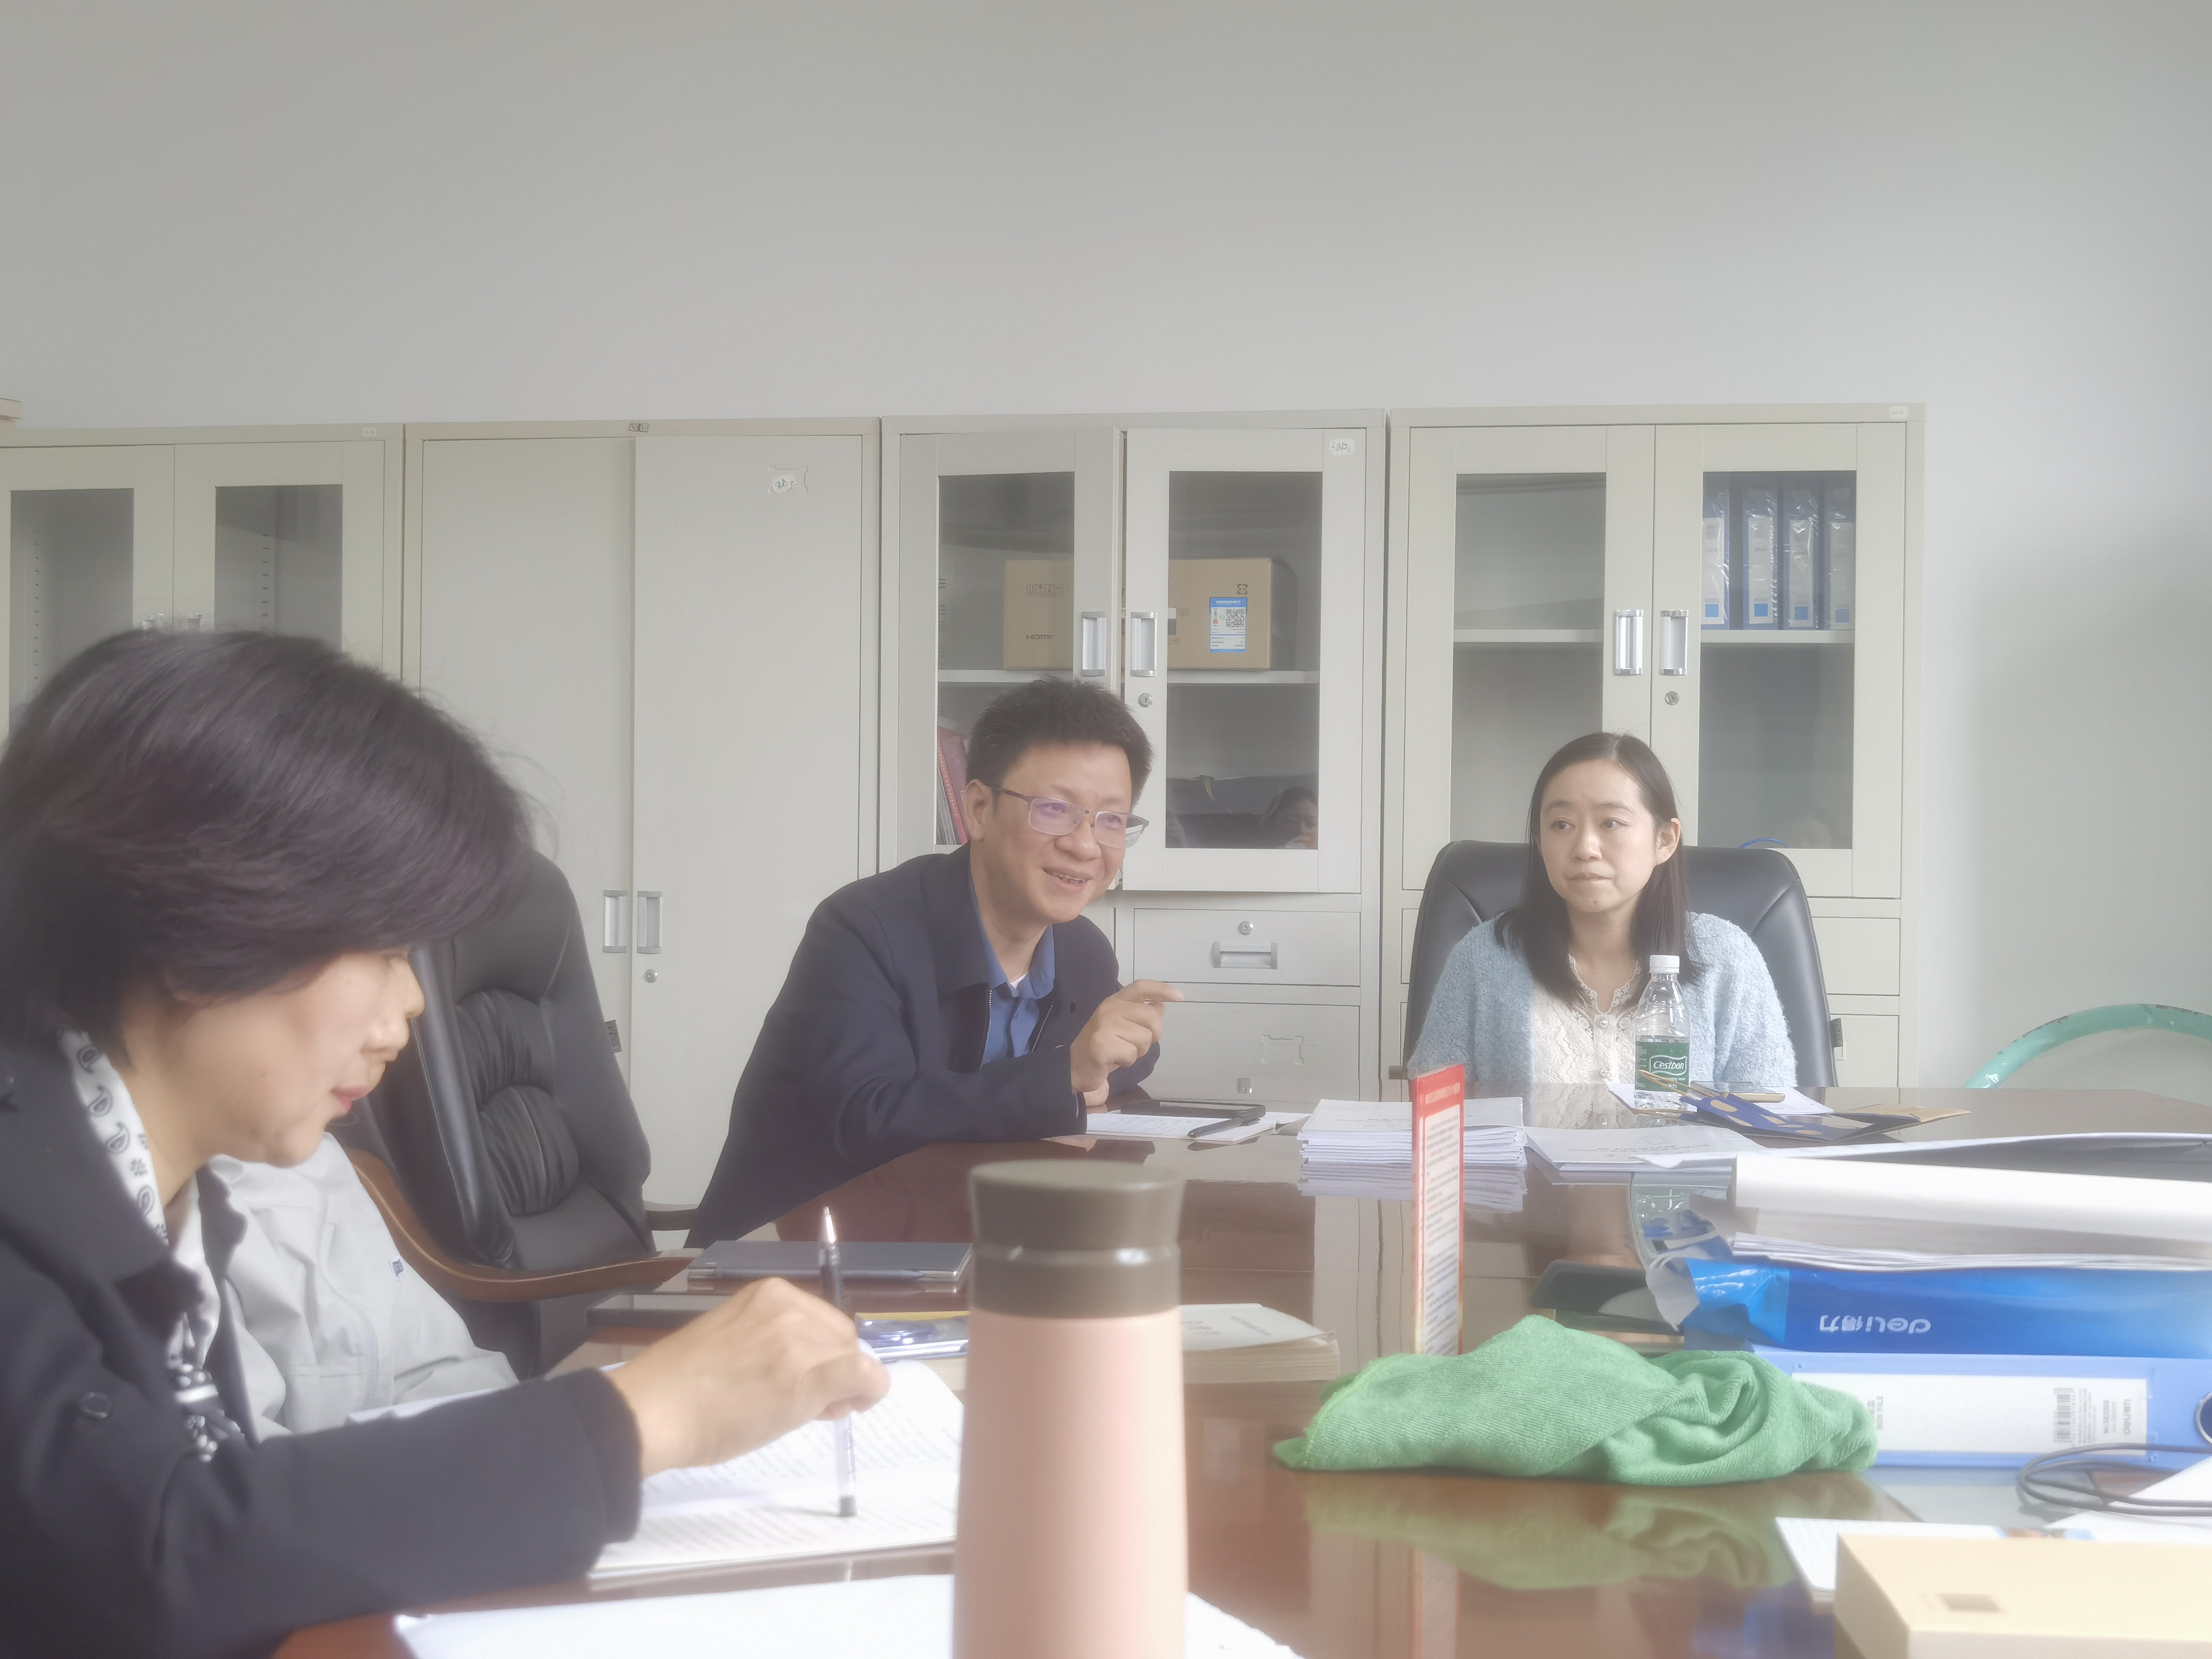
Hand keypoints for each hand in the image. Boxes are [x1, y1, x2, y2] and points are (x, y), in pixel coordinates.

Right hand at [608, 1275, 889, 1477]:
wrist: (654, 1412)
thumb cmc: (681, 1384)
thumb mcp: (732, 1337)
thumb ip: (772, 1339)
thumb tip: (810, 1363)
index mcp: (769, 1293)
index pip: (823, 1319)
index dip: (822, 1353)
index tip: (802, 1378)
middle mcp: (788, 1309)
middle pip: (841, 1339)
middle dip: (834, 1370)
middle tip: (806, 1404)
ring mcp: (798, 1342)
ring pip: (853, 1360)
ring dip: (843, 1389)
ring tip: (808, 1412)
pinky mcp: (806, 1379)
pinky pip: (865, 1375)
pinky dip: (871, 1391)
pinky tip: (854, 1406)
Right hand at [1070, 980, 1180, 1095]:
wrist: (1076, 1067)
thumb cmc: (1104, 1046)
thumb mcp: (1124, 1027)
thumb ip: (1141, 1016)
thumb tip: (1161, 1005)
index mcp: (1115, 1001)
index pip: (1141, 987)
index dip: (1162, 989)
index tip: (1179, 997)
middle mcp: (1110, 1009)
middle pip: (1152, 1017)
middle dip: (1151, 1035)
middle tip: (1134, 1044)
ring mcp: (1105, 1025)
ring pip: (1144, 1039)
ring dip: (1137, 1051)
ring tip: (1120, 1052)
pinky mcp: (1102, 1044)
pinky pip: (1132, 1054)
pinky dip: (1126, 1062)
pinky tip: (1113, 1060)